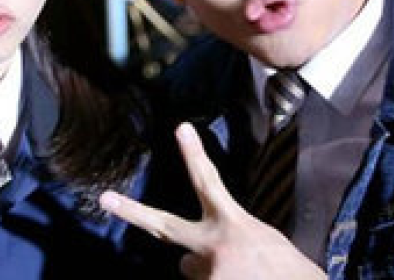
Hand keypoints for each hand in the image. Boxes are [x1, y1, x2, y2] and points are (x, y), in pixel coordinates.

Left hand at [100, 123, 323, 279]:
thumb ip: (225, 234)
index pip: (208, 182)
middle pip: (163, 225)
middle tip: (106, 199)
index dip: (193, 154)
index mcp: (232, 224)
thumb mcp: (260, 238)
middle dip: (132, 211)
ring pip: (189, 267)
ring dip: (208, 270)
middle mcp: (212, 247)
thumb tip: (191, 254)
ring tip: (240, 273)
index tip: (181, 128)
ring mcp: (206, 273)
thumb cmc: (287, 269)